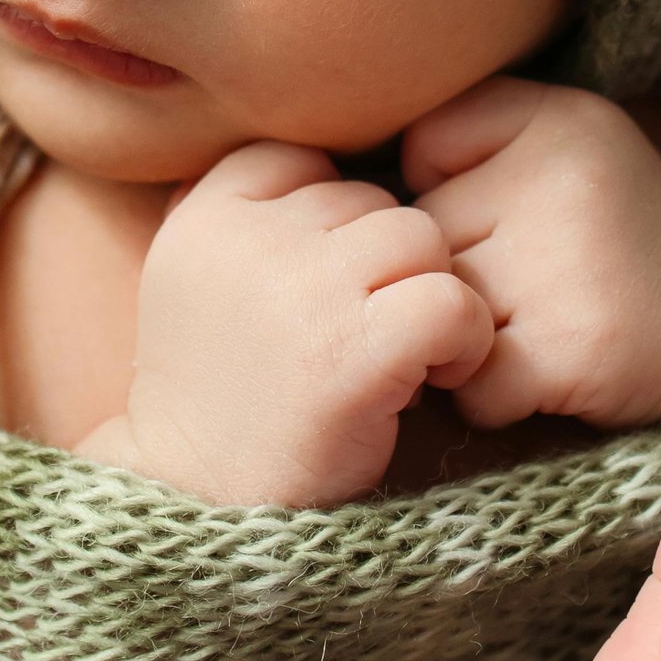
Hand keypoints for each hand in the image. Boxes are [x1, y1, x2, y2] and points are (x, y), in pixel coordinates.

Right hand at [97, 141, 494, 505]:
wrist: (199, 500)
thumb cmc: (220, 393)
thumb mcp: (196, 280)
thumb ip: (247, 217)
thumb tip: (330, 163)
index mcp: (204, 215)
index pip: (304, 159)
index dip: (332, 220)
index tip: (321, 291)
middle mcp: (250, 240)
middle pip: (373, 200)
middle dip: (382, 267)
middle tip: (360, 335)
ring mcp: (304, 290)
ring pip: (421, 237)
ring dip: (427, 295)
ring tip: (399, 356)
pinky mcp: (354, 351)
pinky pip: (452, 300)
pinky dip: (463, 339)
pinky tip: (432, 377)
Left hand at [402, 78, 660, 431]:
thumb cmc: (617, 234)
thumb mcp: (562, 145)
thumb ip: (469, 140)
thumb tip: (347, 205)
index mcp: (556, 116)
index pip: (422, 148)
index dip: (448, 194)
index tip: (510, 214)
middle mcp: (560, 178)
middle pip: (425, 241)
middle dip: (457, 275)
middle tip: (530, 284)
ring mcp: (566, 264)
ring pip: (441, 314)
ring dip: (469, 340)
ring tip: (540, 326)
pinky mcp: (573, 346)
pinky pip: (475, 385)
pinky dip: (497, 396)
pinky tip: (549, 372)